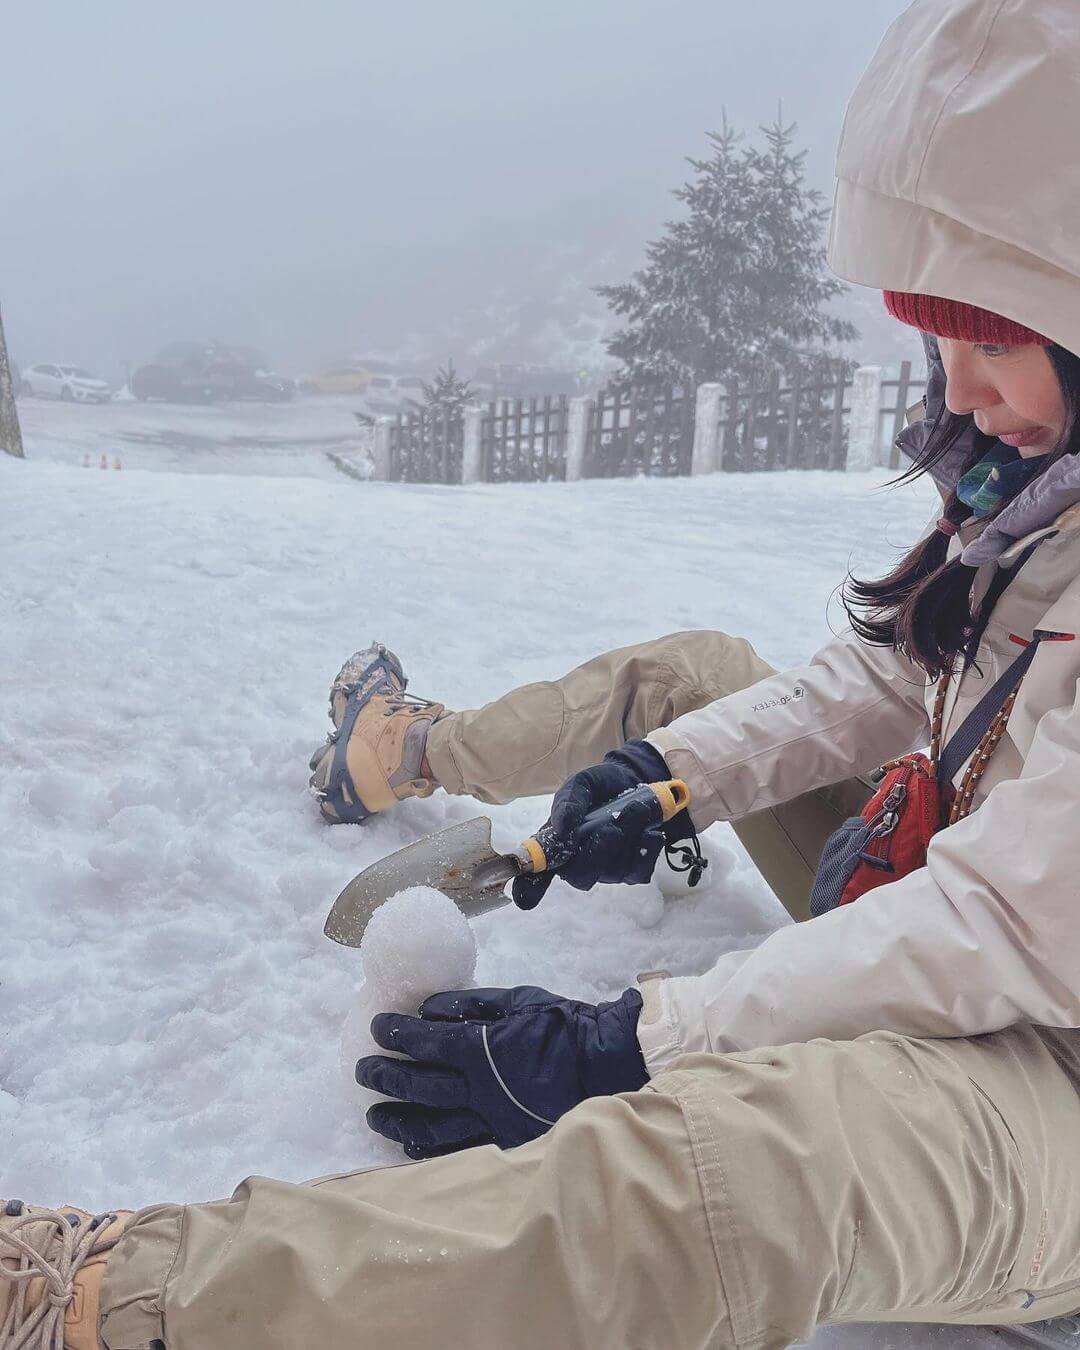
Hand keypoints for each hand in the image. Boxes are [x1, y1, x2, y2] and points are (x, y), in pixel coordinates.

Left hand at [355, 986, 647, 1157]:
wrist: (606, 1065)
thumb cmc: (563, 1027)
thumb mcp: (518, 1001)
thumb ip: (471, 1003)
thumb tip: (429, 1007)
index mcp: (481, 1051)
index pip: (425, 1043)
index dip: (396, 1035)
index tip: (377, 1028)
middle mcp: (479, 1091)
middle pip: (418, 1087)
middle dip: (385, 1078)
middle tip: (364, 1071)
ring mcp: (490, 1121)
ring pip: (431, 1127)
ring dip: (397, 1119)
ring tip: (374, 1114)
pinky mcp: (503, 1142)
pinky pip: (456, 1148)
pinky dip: (428, 1147)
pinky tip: (410, 1143)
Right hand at [512, 738, 695, 909]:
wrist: (635, 781)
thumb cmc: (599, 786)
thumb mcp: (581, 783)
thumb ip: (570, 801)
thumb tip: (562, 827)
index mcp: (556, 843)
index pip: (537, 873)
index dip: (529, 888)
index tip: (524, 897)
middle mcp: (578, 862)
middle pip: (580, 877)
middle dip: (598, 852)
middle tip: (612, 826)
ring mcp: (606, 870)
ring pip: (614, 871)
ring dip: (629, 839)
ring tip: (636, 809)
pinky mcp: (633, 871)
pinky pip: (639, 871)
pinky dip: (647, 848)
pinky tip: (649, 829)